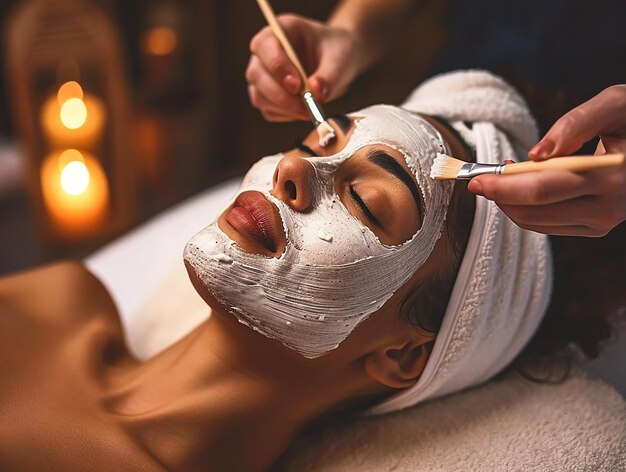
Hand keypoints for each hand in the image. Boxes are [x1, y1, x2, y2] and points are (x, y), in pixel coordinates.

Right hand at [246, 14, 364, 121]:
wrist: (339, 63)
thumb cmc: (338, 53)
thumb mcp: (340, 60)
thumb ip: (329, 76)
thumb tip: (315, 94)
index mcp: (281, 30)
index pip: (265, 45)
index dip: (277, 66)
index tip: (297, 86)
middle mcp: (265, 51)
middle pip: (257, 74)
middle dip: (280, 94)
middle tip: (307, 106)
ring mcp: (262, 75)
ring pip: (259, 96)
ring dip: (284, 108)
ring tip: (311, 110)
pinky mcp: (267, 96)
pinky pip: (268, 111)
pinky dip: (286, 115)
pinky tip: (304, 111)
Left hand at [468, 85, 625, 236]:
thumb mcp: (614, 105)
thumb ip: (575, 124)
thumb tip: (536, 153)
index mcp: (614, 175)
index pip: (544, 188)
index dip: (504, 185)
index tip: (475, 177)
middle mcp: (610, 206)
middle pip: (535, 210)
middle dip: (499, 196)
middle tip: (478, 178)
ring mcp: (604, 222)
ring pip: (536, 222)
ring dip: (509, 202)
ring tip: (504, 176)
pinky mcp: (596, 228)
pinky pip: (547, 225)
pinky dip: (525, 208)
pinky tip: (521, 187)